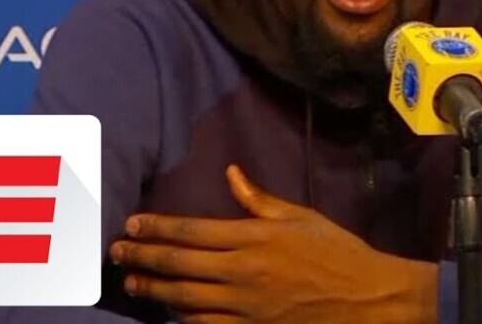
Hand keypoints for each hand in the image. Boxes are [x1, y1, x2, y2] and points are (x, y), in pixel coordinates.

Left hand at [109, 164, 438, 322]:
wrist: (365, 298)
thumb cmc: (337, 252)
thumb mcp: (302, 217)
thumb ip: (260, 199)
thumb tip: (231, 173)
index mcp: (254, 237)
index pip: (192, 230)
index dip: (158, 227)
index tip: (133, 224)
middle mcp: (242, 271)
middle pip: (179, 264)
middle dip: (142, 257)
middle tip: (116, 252)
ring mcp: (244, 305)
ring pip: (185, 298)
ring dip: (153, 290)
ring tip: (131, 283)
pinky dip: (184, 318)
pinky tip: (170, 312)